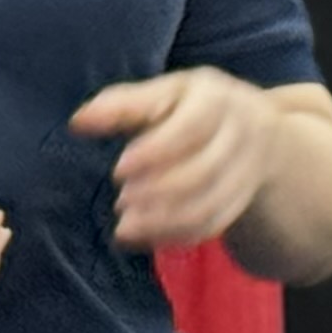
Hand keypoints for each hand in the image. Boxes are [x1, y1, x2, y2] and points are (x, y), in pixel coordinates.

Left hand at [71, 68, 280, 251]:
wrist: (253, 128)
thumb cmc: (189, 106)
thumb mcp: (161, 94)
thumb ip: (121, 106)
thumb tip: (78, 122)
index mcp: (215, 100)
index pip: (190, 129)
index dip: (154, 152)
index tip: (118, 171)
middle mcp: (239, 135)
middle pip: (204, 172)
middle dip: (158, 192)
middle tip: (121, 201)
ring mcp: (247, 171)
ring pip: (210, 205)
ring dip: (164, 221)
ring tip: (125, 226)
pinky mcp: (242, 200)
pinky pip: (213, 225)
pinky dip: (176, 236)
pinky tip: (143, 238)